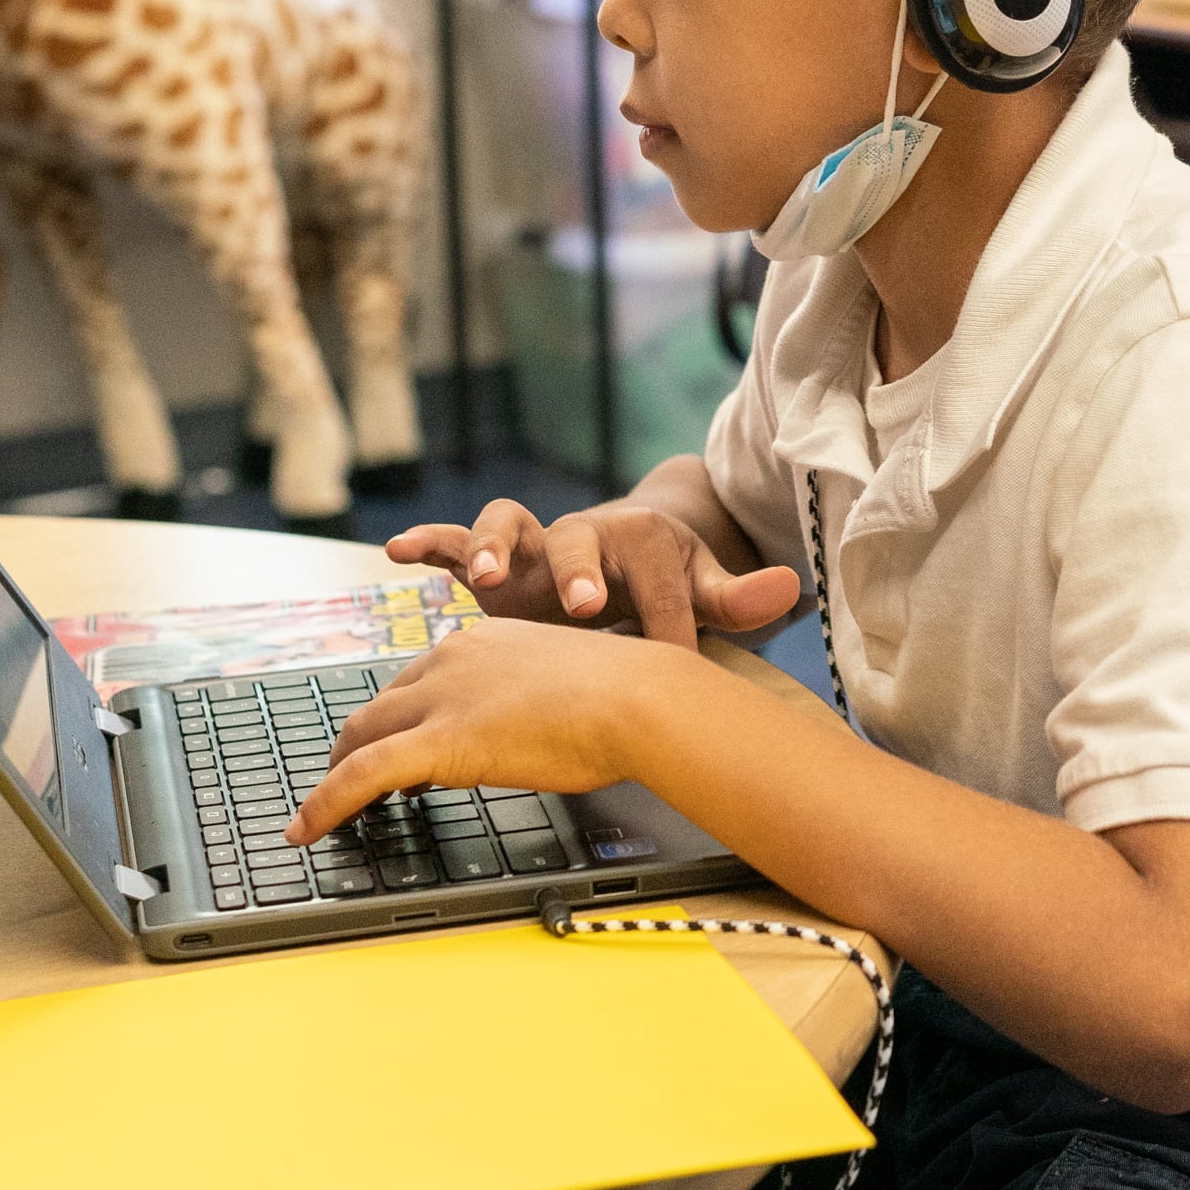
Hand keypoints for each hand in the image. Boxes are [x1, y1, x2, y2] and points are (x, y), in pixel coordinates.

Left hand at [289, 618, 665, 842]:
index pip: (419, 680)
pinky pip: (359, 774)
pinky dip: (324, 803)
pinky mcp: (436, 740)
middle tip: (349, 782)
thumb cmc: (625, 699)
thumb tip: (519, 738)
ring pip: (359, 735)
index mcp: (483, 640)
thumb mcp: (565, 688)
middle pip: (380, 705)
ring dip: (335, 775)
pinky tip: (307, 829)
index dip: (400, 720)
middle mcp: (451, 658)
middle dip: (356, 745)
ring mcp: (440, 697)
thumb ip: (528, 704)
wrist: (638, 698)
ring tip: (323, 812)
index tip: (397, 748)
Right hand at [385, 493, 801, 647]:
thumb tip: (791, 586)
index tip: (676, 664)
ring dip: (494, 547)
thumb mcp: (707, 586)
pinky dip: (431, 543)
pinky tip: (398, 551)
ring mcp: (536, 546)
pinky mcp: (497, 562)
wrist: (632, 547)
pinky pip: (456, 543)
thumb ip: (739, 596)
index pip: (657, 586)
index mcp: (643, 541)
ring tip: (483, 578)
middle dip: (579, 572)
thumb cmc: (671, 577)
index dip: (668, 624)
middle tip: (584, 606)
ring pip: (508, 525)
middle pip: (577, 538)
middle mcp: (585, 533)